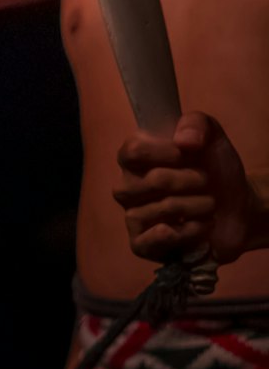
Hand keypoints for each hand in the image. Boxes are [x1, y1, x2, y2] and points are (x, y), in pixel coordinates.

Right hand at [114, 112, 263, 264]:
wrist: (239, 209)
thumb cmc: (217, 170)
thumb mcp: (213, 137)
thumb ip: (197, 124)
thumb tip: (183, 141)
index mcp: (136, 160)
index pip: (131, 151)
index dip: (161, 152)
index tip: (186, 153)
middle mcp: (128, 187)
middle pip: (151, 181)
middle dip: (191, 181)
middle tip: (206, 182)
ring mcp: (134, 216)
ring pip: (159, 210)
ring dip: (196, 207)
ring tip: (209, 206)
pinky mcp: (144, 245)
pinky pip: (151, 240)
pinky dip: (184, 233)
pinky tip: (200, 227)